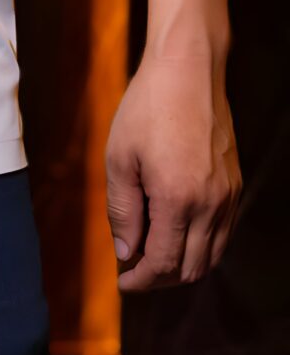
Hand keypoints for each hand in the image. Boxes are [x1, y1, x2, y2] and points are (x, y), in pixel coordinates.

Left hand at [105, 50, 241, 290]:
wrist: (189, 71)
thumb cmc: (147, 109)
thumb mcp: (119, 158)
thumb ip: (123, 211)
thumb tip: (126, 253)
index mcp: (177, 199)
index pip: (163, 264)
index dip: (141, 281)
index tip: (123, 283)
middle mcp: (210, 204)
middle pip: (190, 269)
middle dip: (160, 280)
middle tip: (134, 272)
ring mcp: (227, 195)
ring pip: (211, 255)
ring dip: (181, 266)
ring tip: (152, 256)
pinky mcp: (235, 185)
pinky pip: (222, 233)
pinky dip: (199, 246)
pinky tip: (175, 233)